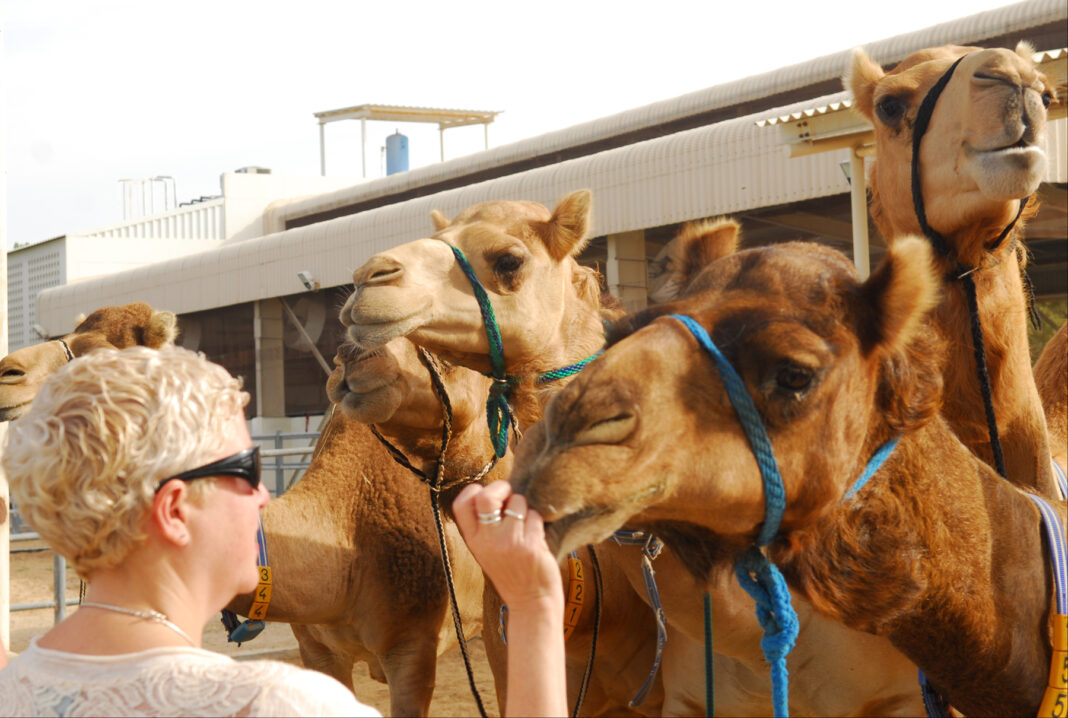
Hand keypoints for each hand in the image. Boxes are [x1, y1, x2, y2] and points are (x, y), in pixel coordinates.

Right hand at [453, 481, 562, 608]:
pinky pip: (535, 516)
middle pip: (486, 497)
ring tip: (526, 527)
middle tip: (510, 497)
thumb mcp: (487, 550)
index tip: (488, 496)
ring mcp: (509, 543)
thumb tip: (498, 490)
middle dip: (501, 488)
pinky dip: (538, 522)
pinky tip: (536, 539)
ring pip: (518, 502)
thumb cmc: (512, 572)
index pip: (462, 503)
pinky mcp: (530, 546)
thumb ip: (486, 525)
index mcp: (473, 540)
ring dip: (525, 508)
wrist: (532, 602)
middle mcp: (487, 541)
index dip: (475, 491)